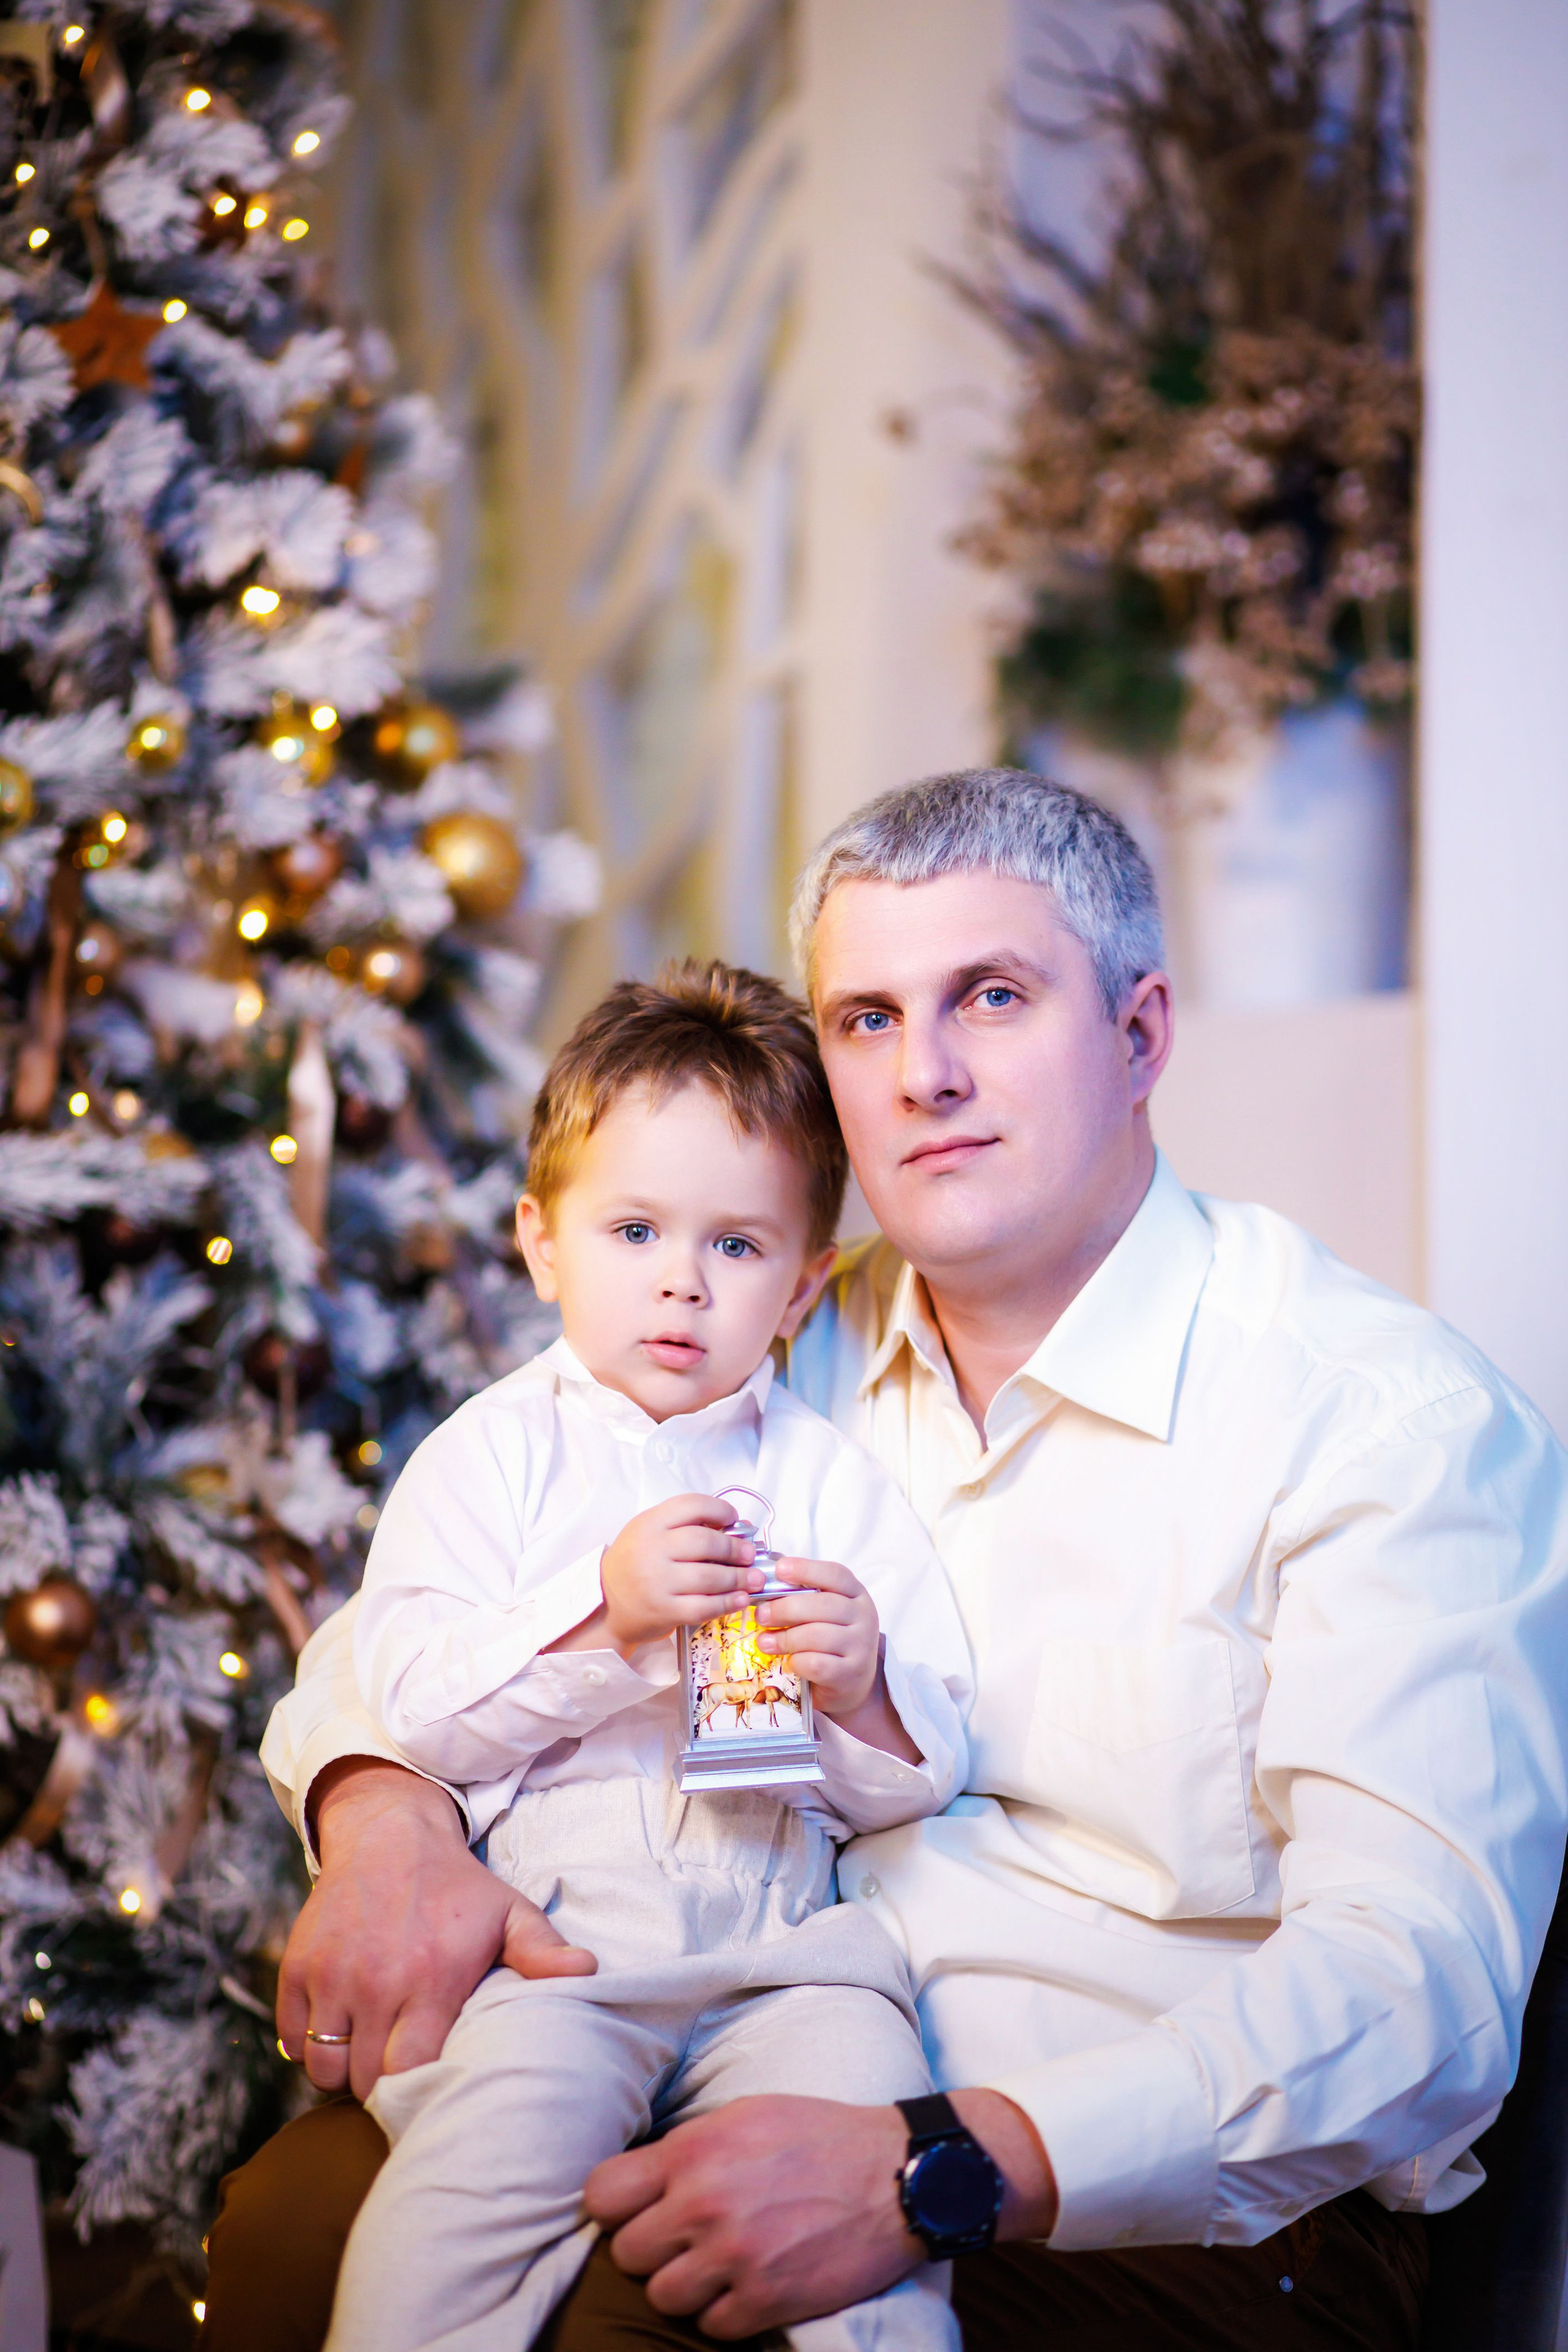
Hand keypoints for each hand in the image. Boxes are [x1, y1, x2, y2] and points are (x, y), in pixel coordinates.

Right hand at [275, 1758, 595, 2099]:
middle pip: (363, 2078)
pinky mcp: (296, 1967)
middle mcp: (374, 1983)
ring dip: (342, 2070)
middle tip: (398, 2070)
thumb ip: (543, 1951)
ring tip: (368, 2052)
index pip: (409, 2073)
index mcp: (430, 1979)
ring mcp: (330, 1976)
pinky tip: (339, 2030)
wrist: (389, 1833)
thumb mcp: (508, 1912)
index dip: (417, 2089)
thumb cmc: (456, 1886)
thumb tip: (590, 1972)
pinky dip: (308, 2045)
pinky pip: (291, 2037)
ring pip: (322, 2067)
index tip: (428, 2081)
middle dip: (380, 2086)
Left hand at [587, 2098, 920, 2336]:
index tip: (638, 2209)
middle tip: (686, 2239)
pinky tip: (750, 2285)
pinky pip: (709, 2327)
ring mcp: (733, 2257)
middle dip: (652, 2248)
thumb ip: (689, 2148)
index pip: (603, 2194)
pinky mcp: (765, 2301)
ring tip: (719, 2264)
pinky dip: (725, 2313)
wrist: (896, 2176)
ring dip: (686, 2285)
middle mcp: (703, 2204)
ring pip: (662, 2296)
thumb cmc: (820, 2136)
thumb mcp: (746, 2116)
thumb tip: (640, 2180)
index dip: (616, 2207)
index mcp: (694, 2151)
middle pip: (626, 2252)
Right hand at [600, 1495, 758, 1651]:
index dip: (720, 1510)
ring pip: (708, 1576)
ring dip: (738, 1578)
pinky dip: (727, 1602)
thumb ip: (684, 1526)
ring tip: (753, 1578)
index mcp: (650, 1523)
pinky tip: (740, 1599)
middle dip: (735, 1548)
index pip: (692, 1505)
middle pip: (705, 1542)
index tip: (734, 1519)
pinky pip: (703, 1606)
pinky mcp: (663, 1611)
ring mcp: (656, 1582)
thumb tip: (736, 1528)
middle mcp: (651, 1549)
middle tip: (749, 1554)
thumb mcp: (649, 1533)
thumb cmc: (635, 1564)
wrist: (606, 1605)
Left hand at [754, 1556, 879, 1720]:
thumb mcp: (826, 1614)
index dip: (806, 1569)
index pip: (835, 1574)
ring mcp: (861, 1646)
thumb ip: (805, 1596)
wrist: (852, 1684)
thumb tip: (764, 1582)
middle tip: (760, 1615)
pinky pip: (816, 1664)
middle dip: (785, 1608)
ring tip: (764, 1641)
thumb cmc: (831, 1641)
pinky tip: (788, 1661)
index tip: (779, 1569)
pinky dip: (796, 1662)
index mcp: (857, 1594)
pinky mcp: (850, 1674)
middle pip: (822, 1605)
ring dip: (784, 1638)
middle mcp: (864, 1617)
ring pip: (817, 1636)